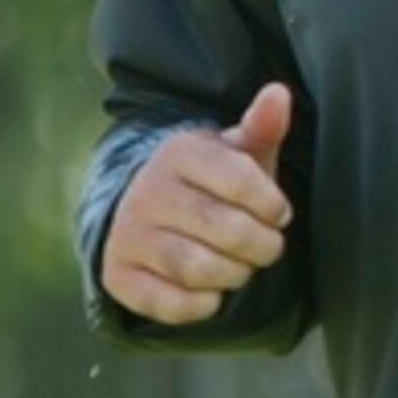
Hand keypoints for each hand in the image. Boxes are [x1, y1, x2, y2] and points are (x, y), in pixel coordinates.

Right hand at [98, 86, 296, 324]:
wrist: (143, 211)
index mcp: (179, 152)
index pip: (240, 178)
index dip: (271, 204)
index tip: (278, 213)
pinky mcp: (118, 275)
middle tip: (267, 247)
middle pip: (225, 229)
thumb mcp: (238, 152)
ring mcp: (128, 234)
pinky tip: (212, 290)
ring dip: (235, 274)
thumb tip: (278, 94)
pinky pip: (172, 304)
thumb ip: (261, 127)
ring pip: (199, 268)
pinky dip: (203, 304)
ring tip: (241, 266)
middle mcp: (147, 190)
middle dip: (262, 246)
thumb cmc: (211, 183)